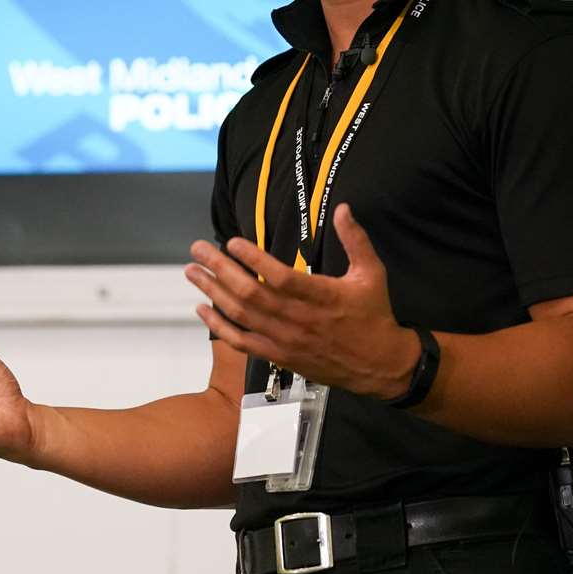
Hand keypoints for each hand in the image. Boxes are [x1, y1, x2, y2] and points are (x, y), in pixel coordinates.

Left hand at [184, 203, 419, 399]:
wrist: (379, 365)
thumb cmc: (373, 315)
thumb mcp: (372, 273)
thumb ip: (355, 239)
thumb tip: (344, 208)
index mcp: (322, 297)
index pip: (281, 277)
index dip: (254, 260)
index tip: (232, 242)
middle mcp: (299, 320)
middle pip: (251, 294)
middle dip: (220, 269)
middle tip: (198, 249)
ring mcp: (286, 340)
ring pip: (241, 316)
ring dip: (213, 292)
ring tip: (192, 272)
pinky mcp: (279, 356)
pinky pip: (242, 342)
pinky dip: (219, 326)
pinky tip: (202, 309)